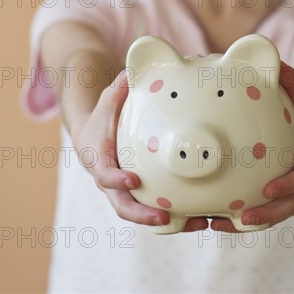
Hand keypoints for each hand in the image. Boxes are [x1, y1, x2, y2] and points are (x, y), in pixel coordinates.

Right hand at [69, 69, 207, 231]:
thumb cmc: (102, 118)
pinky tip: (201, 215)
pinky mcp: (139, 194)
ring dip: (167, 221)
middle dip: (142, 215)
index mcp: (100, 160)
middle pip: (123, 206)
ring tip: (197, 223)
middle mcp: (111, 182)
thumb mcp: (107, 101)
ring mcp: (125, 192)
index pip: (104, 174)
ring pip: (142, 213)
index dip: (116, 180)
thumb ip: (118, 88)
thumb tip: (133, 70)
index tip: (133, 180)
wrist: (92, 138)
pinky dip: (174, 214)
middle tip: (165, 216)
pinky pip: (154, 207)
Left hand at [211, 60, 293, 231]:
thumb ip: (293, 81)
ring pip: (283, 214)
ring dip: (256, 223)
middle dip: (270, 213)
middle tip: (243, 217)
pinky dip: (254, 220)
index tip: (268, 190)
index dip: (290, 184)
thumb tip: (275, 60)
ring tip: (223, 225)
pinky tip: (226, 222)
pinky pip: (275, 213)